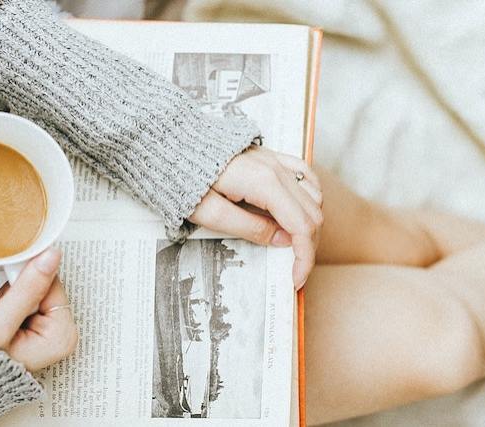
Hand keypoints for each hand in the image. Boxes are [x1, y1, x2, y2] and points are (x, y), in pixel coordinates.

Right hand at [0, 248, 77, 371]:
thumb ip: (27, 288)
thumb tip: (51, 256)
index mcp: (62, 336)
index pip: (53, 284)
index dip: (27, 280)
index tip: (9, 285)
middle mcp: (60, 335)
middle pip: (44, 287)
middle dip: (17, 291)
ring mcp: (48, 332)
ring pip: (32, 290)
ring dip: (10, 296)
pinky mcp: (34, 328)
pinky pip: (24, 299)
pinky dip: (6, 302)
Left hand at [190, 146, 322, 288]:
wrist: (171, 143)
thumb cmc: (183, 177)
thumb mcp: (210, 214)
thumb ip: (250, 229)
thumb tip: (283, 241)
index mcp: (264, 184)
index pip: (301, 226)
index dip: (304, 257)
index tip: (296, 278)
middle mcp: (276, 169)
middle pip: (312, 214)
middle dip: (308, 246)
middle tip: (295, 269)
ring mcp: (276, 160)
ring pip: (313, 196)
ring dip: (310, 224)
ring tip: (295, 246)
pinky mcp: (271, 157)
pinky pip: (304, 175)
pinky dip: (310, 197)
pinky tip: (303, 211)